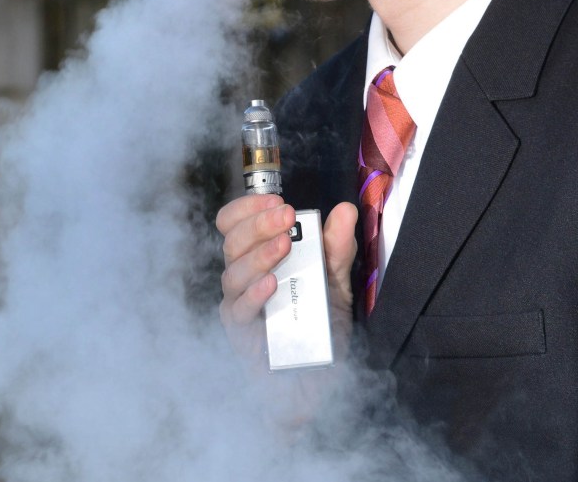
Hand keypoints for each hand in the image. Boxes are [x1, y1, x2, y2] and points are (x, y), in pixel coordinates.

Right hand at [216, 195, 357, 370]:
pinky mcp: (241, 335)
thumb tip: (345, 210)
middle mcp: (242, 277)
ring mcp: (238, 306)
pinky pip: (238, 312)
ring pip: (232, 273)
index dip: (249, 208)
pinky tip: (271, 284)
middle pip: (232, 242)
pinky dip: (253, 295)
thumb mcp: (336, 280)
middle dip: (259, 224)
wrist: (321, 375)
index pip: (235, 224)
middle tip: (286, 216)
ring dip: (258, 255)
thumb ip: (338, 247)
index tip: (277, 200)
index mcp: (258, 256)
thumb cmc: (321, 324)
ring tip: (284, 245)